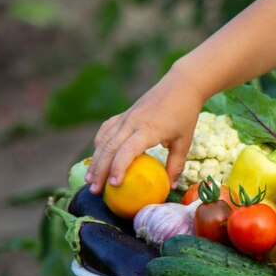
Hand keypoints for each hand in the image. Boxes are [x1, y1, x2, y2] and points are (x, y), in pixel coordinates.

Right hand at [84, 72, 205, 192]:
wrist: (181, 85)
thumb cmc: (185, 114)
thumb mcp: (184, 141)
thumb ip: (176, 164)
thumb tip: (171, 186)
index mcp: (148, 129)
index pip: (127, 150)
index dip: (118, 168)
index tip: (114, 184)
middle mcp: (132, 122)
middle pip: (110, 148)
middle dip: (100, 170)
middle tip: (94, 190)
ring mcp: (126, 117)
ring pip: (104, 140)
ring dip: (95, 160)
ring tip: (90, 179)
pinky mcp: (124, 114)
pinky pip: (107, 130)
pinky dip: (100, 144)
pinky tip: (98, 157)